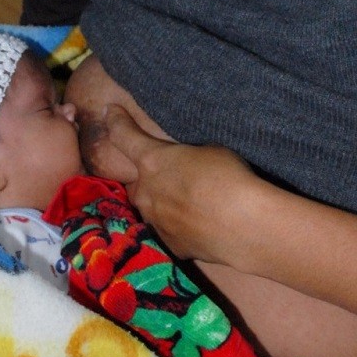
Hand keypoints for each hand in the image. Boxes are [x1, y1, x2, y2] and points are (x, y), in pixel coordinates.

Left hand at [82, 104, 260, 263]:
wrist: (245, 226)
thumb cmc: (229, 178)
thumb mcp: (209, 151)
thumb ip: (187, 156)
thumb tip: (186, 165)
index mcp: (152, 160)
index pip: (123, 135)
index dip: (116, 121)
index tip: (111, 112)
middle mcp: (145, 192)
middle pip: (138, 180)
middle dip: (150, 178)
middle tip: (174, 177)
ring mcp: (155, 221)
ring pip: (151, 207)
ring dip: (163, 203)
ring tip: (191, 203)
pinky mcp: (169, 244)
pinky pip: (168, 230)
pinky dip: (180, 225)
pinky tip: (201, 224)